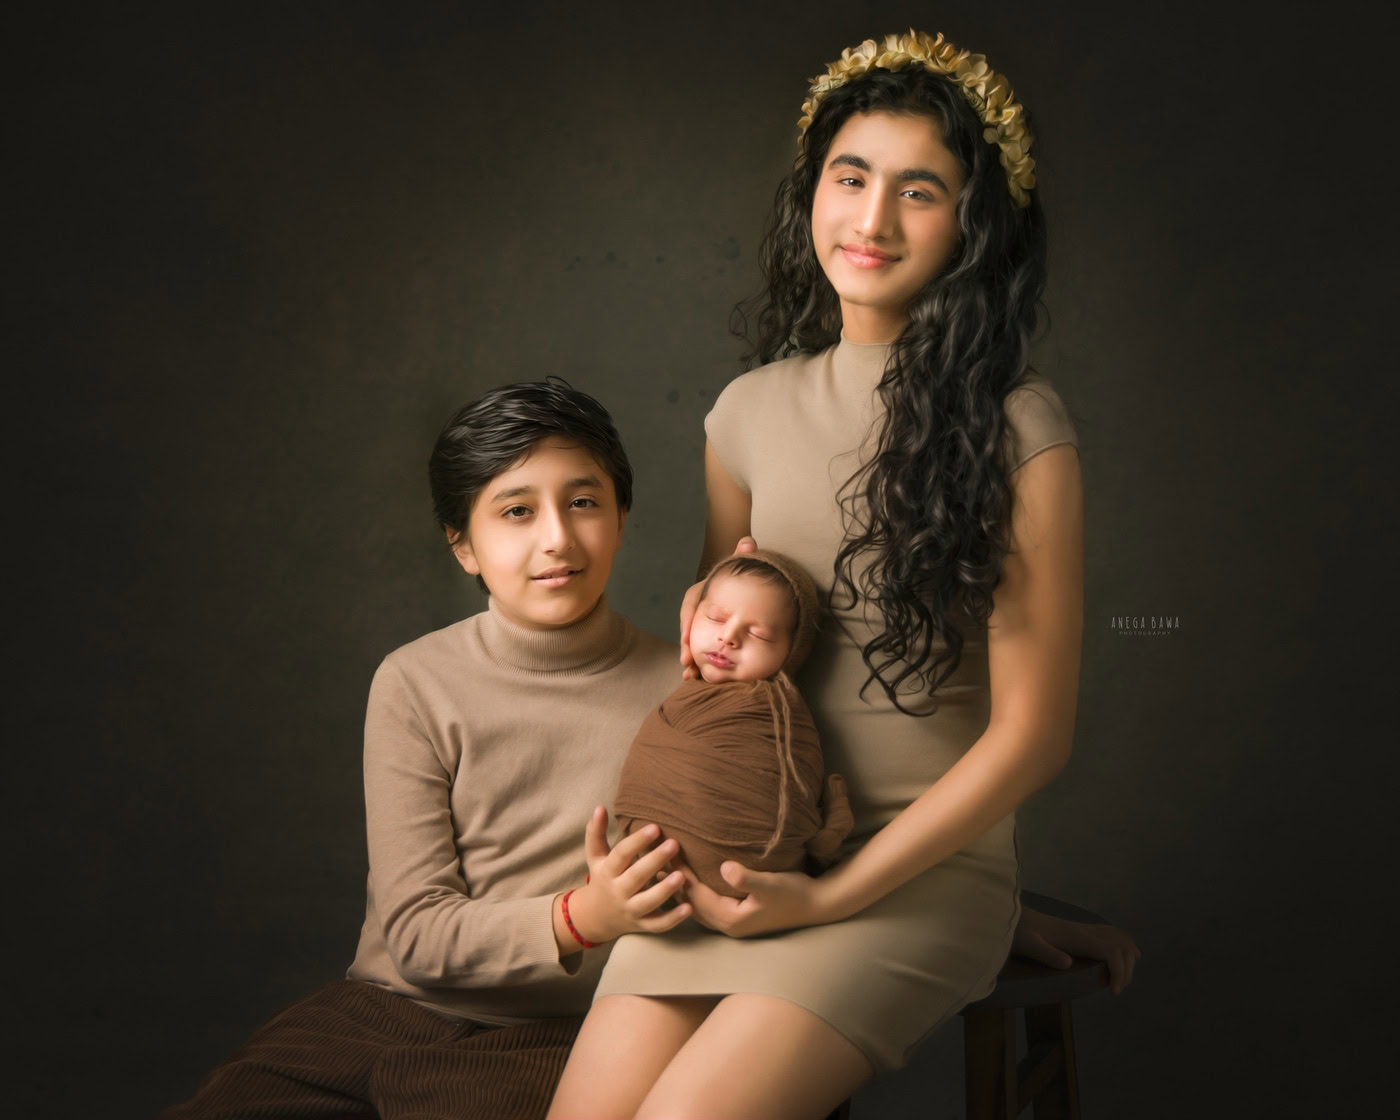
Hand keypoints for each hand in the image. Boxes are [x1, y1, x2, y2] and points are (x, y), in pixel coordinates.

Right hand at [563, 809, 690, 944]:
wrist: (595, 917)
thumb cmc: (602, 878)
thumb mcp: (595, 856)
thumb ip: (596, 832)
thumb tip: (600, 807)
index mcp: (608, 872)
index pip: (621, 855)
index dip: (637, 841)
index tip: (655, 827)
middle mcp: (618, 892)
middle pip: (636, 877)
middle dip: (655, 861)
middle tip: (674, 844)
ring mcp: (630, 910)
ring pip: (647, 902)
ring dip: (664, 890)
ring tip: (682, 876)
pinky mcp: (642, 925)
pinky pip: (658, 925)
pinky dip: (673, 919)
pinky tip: (689, 908)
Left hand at [678, 859, 832, 937]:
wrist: (816, 905)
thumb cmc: (794, 893)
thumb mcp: (770, 883)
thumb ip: (746, 877)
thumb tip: (724, 867)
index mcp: (730, 919)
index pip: (694, 895)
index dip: (678, 873)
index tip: (665, 852)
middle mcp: (726, 925)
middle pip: (688, 903)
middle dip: (672, 882)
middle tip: (654, 858)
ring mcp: (731, 922)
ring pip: (694, 905)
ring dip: (680, 887)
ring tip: (663, 866)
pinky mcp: (737, 915)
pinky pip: (705, 903)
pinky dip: (693, 890)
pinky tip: (689, 876)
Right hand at [680, 536, 756, 680]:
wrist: (738, 588)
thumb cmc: (735, 580)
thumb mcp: (737, 568)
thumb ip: (742, 556)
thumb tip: (749, 541)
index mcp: (701, 593)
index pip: (691, 604)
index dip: (688, 621)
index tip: (688, 638)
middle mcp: (697, 610)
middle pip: (688, 629)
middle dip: (687, 647)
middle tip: (687, 662)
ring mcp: (700, 625)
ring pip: (692, 643)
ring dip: (690, 661)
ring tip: (690, 675)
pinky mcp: (706, 637)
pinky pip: (699, 652)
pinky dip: (696, 665)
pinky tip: (694, 678)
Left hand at [1012, 904, 1140, 994]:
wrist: (1012, 915)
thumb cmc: (1019, 932)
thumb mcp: (1029, 945)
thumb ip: (1047, 954)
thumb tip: (1068, 964)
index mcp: (1077, 937)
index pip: (1111, 951)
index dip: (1119, 972)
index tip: (1113, 992)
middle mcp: (1085, 930)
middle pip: (1121, 945)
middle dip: (1126, 969)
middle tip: (1116, 989)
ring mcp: (1084, 928)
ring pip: (1119, 937)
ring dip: (1128, 957)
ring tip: (1123, 978)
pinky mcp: (1081, 930)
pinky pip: (1110, 934)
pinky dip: (1123, 945)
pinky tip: (1125, 955)